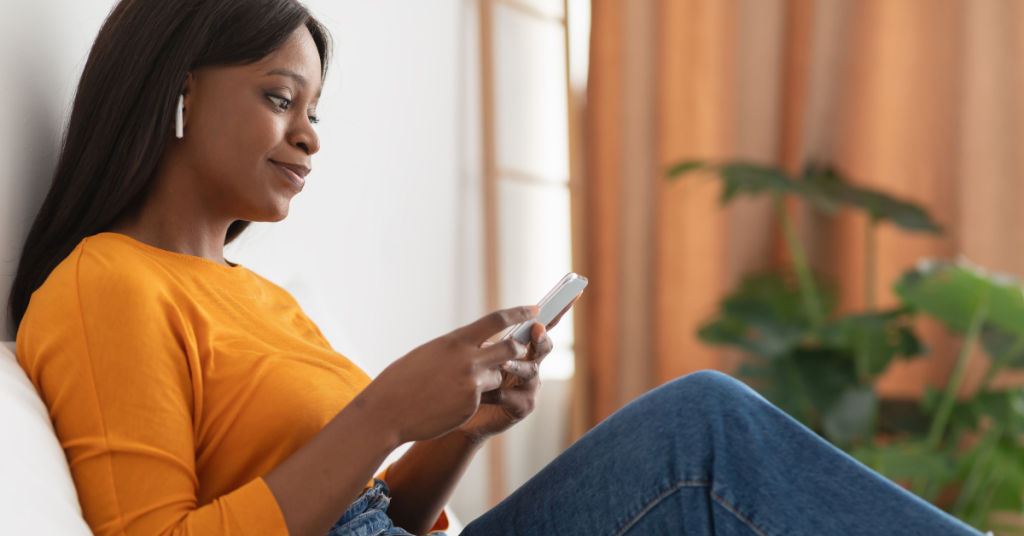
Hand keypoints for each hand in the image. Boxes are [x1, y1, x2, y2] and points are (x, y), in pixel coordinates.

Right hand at [355, 306, 537, 445]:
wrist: (388, 411)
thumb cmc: (401, 380)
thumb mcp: (429, 353)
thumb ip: (455, 348)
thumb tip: (473, 345)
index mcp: (456, 340)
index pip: (497, 320)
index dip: (519, 312)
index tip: (535, 309)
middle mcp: (468, 359)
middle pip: (510, 349)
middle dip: (517, 351)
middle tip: (519, 351)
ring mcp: (472, 384)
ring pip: (497, 377)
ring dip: (487, 380)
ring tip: (456, 387)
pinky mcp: (472, 405)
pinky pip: (482, 398)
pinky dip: (470, 398)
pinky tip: (446, 404)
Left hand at [456, 295, 579, 443]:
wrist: (463, 413)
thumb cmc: (471, 379)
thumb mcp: (481, 354)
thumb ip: (493, 343)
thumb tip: (494, 327)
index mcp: (524, 348)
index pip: (543, 325)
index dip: (558, 310)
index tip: (573, 292)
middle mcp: (532, 364)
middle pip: (544, 346)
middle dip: (541, 337)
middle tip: (536, 329)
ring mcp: (530, 386)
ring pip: (530, 370)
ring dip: (516, 365)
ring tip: (502, 363)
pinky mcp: (523, 406)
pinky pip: (511, 396)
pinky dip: (494, 392)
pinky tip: (481, 392)